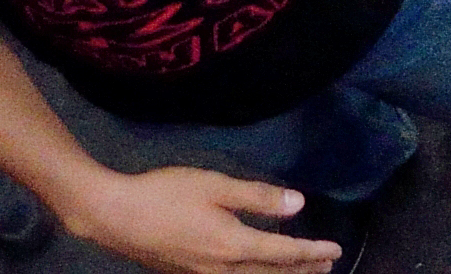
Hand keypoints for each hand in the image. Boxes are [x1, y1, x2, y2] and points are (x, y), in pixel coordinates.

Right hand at [50, 159, 345, 273]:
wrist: (115, 217)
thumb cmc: (166, 195)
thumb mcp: (214, 186)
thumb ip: (256, 196)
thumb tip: (298, 205)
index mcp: (233, 246)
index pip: (283, 253)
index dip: (311, 252)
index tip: (335, 250)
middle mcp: (223, 269)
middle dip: (301, 271)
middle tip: (326, 265)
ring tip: (300, 271)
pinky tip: (253, 269)